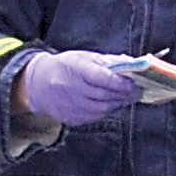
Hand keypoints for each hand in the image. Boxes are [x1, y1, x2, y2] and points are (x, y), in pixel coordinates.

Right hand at [16, 48, 148, 125]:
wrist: (38, 84)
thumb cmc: (66, 67)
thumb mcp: (84, 57)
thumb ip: (109, 62)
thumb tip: (133, 65)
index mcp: (74, 68)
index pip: (102, 78)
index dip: (121, 83)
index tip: (135, 83)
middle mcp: (69, 88)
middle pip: (104, 95)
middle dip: (124, 94)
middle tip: (138, 91)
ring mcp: (69, 105)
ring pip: (102, 108)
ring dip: (118, 103)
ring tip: (127, 97)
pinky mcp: (71, 118)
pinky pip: (95, 117)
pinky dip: (107, 110)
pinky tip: (112, 103)